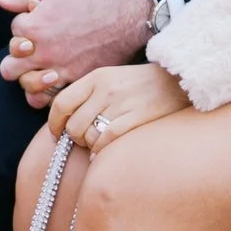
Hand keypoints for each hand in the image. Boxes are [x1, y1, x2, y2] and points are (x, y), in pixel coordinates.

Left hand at [0, 0, 152, 104]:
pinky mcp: (79, 80)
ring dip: (29, 77)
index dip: (26, 23)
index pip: (15, 31)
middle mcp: (45, 51)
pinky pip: (52, 99)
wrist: (132, 9)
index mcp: (36, 25)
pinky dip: (49, 93)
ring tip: (40, 67)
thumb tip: (2, 1)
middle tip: (31, 50)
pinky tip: (55, 80)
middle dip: (16, 58)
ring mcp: (62, 69)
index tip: (40, 18)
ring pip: (27, 88)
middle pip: (9, 68)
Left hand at [47, 61, 188, 149]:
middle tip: (83, 140)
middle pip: (73, 124)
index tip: (56, 133)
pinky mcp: (136, 117)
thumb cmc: (139, 83)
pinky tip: (102, 153)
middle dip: (74, 138)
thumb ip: (88, 94)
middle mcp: (105, 89)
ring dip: (89, 145)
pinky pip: (106, 140)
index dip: (54, 123)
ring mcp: (121, 104)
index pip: (61, 103)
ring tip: (97, 143)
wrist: (176, 79)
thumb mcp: (110, 78)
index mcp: (96, 77)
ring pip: (88, 135)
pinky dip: (100, 150)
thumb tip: (64, 120)